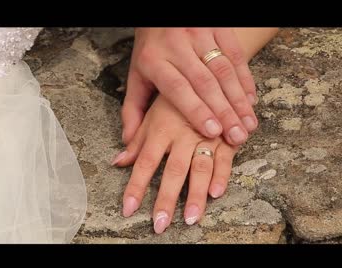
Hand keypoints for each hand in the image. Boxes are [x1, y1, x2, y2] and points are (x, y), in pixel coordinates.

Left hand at [113, 95, 237, 232]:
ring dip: (195, 194)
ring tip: (190, 218)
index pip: (144, 162)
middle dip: (165, 199)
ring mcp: (206, 136)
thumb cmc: (174, 96)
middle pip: (172, 170)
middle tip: (160, 224)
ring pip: (200, 168)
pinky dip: (221, 175)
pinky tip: (216, 193)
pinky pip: (225, 158)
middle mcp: (182, 134)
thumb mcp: (150, 112)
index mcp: (161, 128)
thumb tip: (117, 161)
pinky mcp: (226, 136)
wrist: (207, 70)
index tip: (128, 208)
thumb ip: (136, 138)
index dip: (136, 186)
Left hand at [121, 28, 257, 146]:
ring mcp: (199, 35)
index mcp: (154, 60)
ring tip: (248, 124)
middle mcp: (177, 46)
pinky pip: (235, 55)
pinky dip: (245, 79)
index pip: (177, 87)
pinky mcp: (218, 28)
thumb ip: (133, 110)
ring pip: (223, 70)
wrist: (159, 14)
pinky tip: (251, 101)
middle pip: (204, 82)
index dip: (196, 109)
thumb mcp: (136, 77)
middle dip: (224, 112)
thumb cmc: (149, 51)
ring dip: (238, 99)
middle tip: (237, 136)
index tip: (212, 131)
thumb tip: (129, 140)